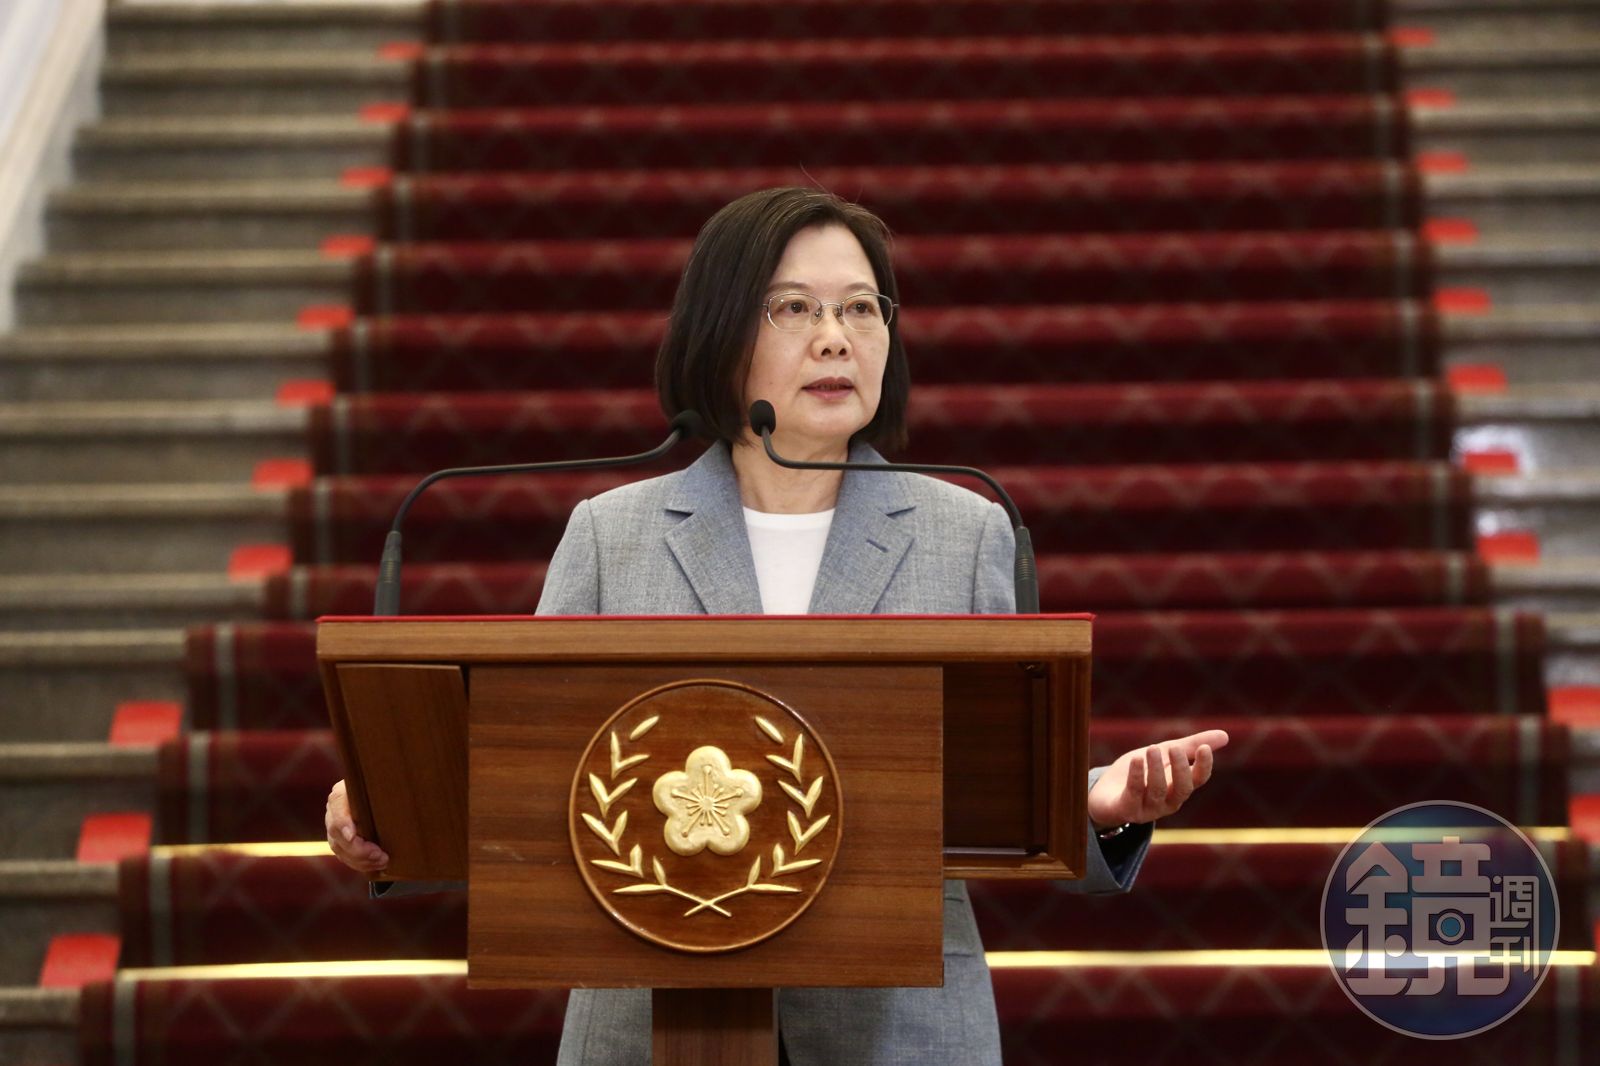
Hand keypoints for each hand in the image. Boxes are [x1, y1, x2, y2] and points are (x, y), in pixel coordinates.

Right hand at [325, 779, 388, 872]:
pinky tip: (376, 865)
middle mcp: (333, 810)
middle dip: (358, 849)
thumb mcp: (385, 786)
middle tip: (380, 855)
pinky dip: (360, 864)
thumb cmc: (388, 787)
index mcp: (342, 791)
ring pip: (339, 848)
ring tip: (383, 861)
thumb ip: (384, 788)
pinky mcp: (339, 841)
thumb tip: (388, 790)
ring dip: (361, 860)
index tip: (352, 836)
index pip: (336, 803)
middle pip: (336, 832)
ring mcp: (334, 826)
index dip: (342, 822)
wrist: (383, 794)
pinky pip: (344, 856)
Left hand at [1086, 729, 1228, 830]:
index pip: (1198, 780)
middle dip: (1180, 769)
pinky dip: (1136, 776)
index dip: (1204, 766)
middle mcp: (1167, 801)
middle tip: (1174, 747)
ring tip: (1152, 749)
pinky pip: (1133, 794)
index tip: (1204, 748)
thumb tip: (1226, 735)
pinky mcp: (1126, 809)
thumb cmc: (1140, 772)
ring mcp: (1147, 808)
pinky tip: (1136, 760)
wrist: (1105, 792)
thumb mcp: (1165, 755)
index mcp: (1179, 787)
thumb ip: (1191, 746)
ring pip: (1157, 791)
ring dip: (1155, 770)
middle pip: (1181, 789)